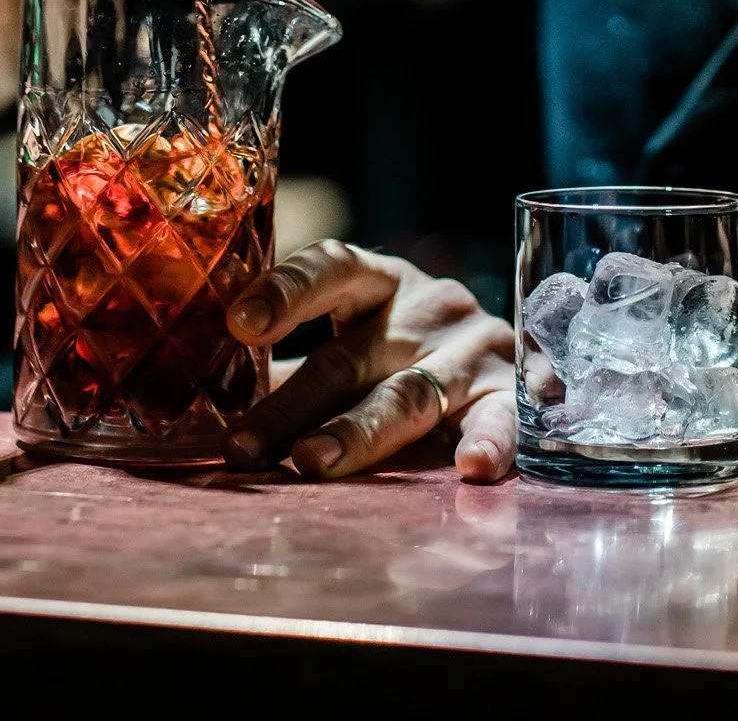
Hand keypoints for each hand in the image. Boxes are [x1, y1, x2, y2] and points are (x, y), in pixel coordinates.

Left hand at [223, 241, 515, 482]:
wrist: (536, 338)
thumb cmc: (406, 352)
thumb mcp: (356, 341)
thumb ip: (297, 371)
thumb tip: (201, 409)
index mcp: (380, 281)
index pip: (332, 267)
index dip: (286, 290)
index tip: (238, 323)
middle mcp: (427, 307)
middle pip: (349, 357)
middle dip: (291, 406)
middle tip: (242, 447)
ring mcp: (472, 348)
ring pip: (408, 394)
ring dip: (359, 431)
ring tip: (312, 462)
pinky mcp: (512, 392)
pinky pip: (503, 419)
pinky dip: (489, 442)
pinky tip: (469, 469)